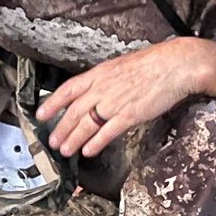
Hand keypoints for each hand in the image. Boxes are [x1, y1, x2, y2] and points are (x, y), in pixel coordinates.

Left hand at [36, 38, 211, 158]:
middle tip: (52, 142)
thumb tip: (95, 91)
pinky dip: (95, 143)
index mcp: (100, 74)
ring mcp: (114, 102)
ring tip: (65, 150)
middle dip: (60, 129)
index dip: (52, 103)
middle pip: (74, 112)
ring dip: (73, 139)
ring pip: (86, 124)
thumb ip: (105, 80)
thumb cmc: (152, 64)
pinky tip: (88, 151)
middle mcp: (102, 88)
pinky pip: (107, 132)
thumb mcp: (120, 66)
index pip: (68, 89)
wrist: (175, 65)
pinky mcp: (129, 115)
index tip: (40, 114)